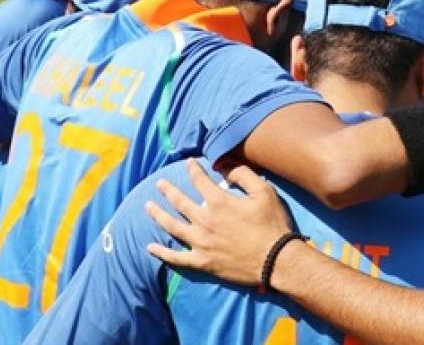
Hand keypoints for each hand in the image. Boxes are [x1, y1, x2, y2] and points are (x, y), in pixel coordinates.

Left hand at [146, 159, 292, 285]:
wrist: (276, 260)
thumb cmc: (272, 225)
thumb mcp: (264, 192)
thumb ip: (243, 175)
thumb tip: (225, 166)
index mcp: (219, 201)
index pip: (199, 180)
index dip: (193, 169)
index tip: (189, 162)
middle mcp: (204, 220)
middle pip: (179, 201)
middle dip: (168, 190)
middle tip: (159, 184)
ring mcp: (200, 242)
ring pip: (172, 226)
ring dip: (158, 215)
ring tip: (148, 207)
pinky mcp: (202, 262)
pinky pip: (176, 257)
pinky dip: (161, 252)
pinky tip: (150, 247)